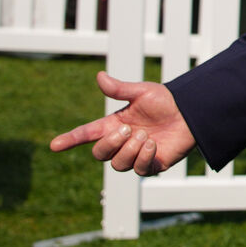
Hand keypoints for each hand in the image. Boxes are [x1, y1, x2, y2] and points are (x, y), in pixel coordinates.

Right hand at [50, 71, 194, 175]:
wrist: (191, 112)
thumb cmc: (166, 101)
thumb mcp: (142, 92)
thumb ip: (120, 89)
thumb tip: (100, 76)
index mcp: (114, 124)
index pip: (87, 134)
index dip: (71, 139)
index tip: (54, 145)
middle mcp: (122, 142)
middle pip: (99, 153)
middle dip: (110, 143)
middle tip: (129, 129)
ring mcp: (136, 155)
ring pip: (118, 164)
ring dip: (130, 149)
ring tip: (146, 136)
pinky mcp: (151, 165)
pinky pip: (139, 170)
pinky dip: (144, 157)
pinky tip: (153, 145)